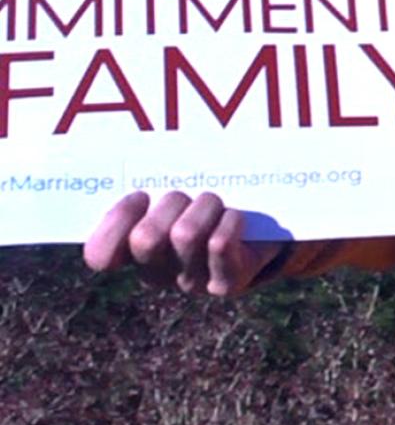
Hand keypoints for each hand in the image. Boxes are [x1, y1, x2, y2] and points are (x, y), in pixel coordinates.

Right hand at [83, 190, 285, 295]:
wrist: (263, 225)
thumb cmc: (209, 194)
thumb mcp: (176, 183)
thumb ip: (149, 175)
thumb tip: (130, 142)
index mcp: (133, 246)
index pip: (100, 253)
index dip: (116, 222)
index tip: (139, 195)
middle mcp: (157, 269)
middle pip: (145, 239)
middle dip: (170, 203)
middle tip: (187, 195)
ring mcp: (190, 280)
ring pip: (183, 236)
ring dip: (204, 206)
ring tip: (215, 203)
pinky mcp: (225, 282)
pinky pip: (219, 247)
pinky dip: (230, 220)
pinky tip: (235, 215)